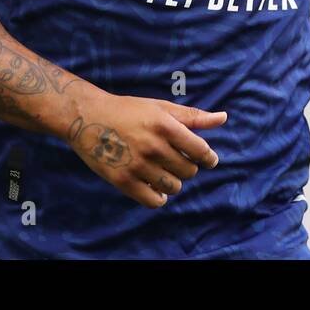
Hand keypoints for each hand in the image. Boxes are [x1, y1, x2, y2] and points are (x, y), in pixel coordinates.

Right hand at [64, 92, 226, 207]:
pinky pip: (154, 201)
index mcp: (164, 125)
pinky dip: (159, 198)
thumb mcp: (160, 107)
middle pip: (189, 171)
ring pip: (173, 187)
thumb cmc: (128, 110)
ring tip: (163, 172)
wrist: (86, 117)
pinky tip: (154, 187)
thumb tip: (223, 118)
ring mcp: (137, 165)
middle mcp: (153, 146)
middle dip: (188, 167)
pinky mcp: (123, 181)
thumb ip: (193, 116)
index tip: (208, 160)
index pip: (200, 150)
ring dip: (174, 182)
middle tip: (176, 160)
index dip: (208, 158)